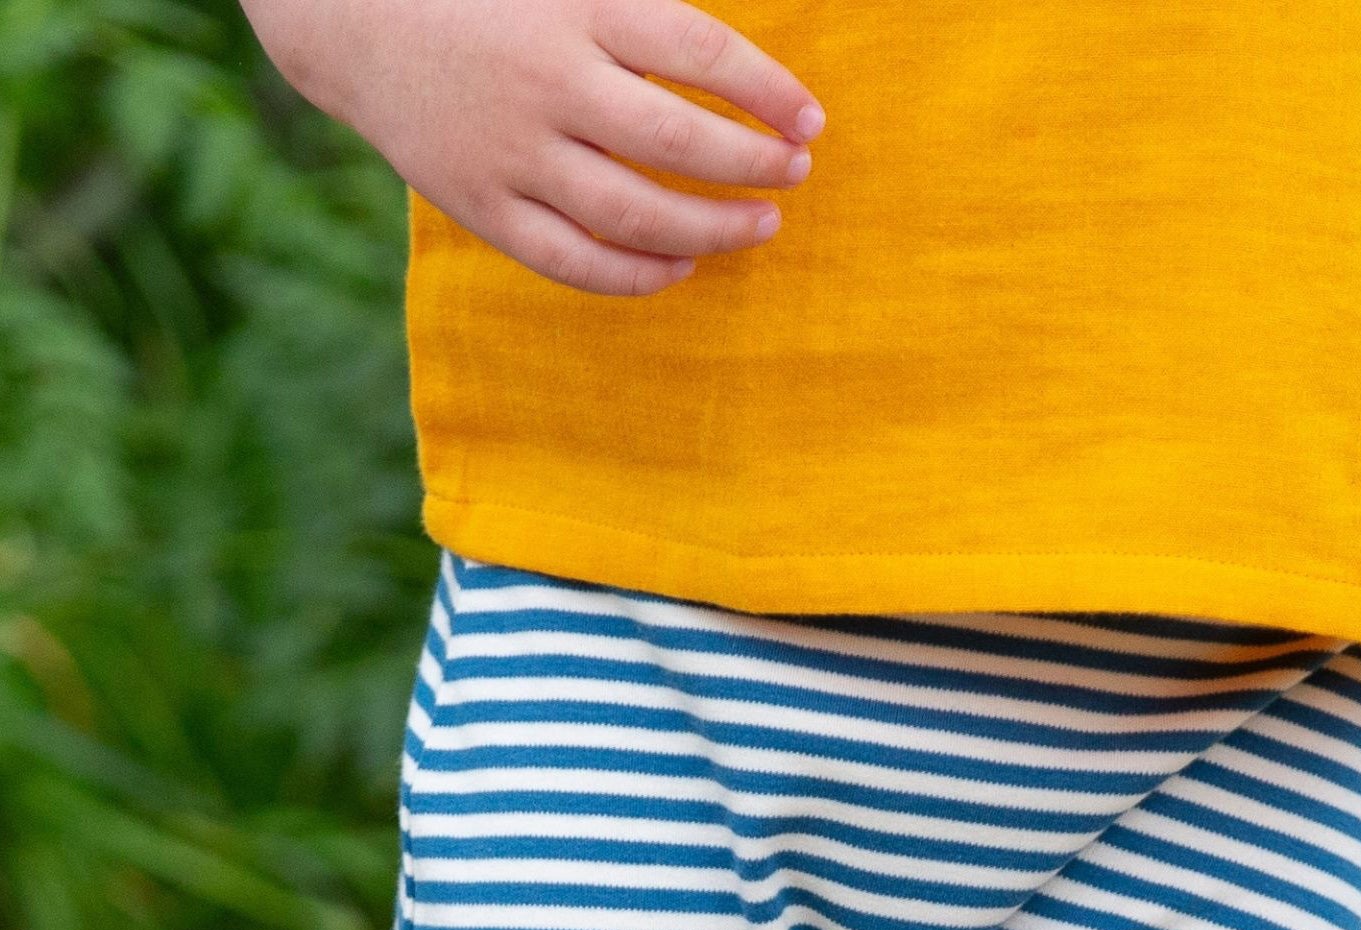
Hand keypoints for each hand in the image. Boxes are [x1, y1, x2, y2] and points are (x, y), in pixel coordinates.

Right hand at [242, 0, 823, 294]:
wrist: (353, 23)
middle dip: (751, 166)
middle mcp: (547, 81)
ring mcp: (513, 153)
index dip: (766, 92)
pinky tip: (682, 266)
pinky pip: (575, 261)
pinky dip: (638, 274)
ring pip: (634, 211)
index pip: (699, 51)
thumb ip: (639, 12)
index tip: (810, 119)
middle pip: (675, 140)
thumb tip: (728, 60)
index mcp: (575, 7)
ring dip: (711, 228)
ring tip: (758, 226)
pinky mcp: (483, 207)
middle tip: (795, 174)